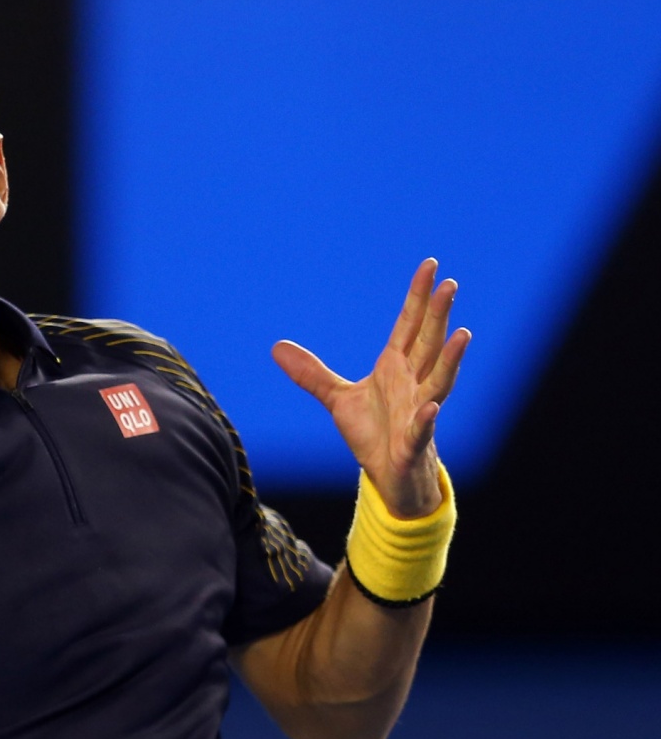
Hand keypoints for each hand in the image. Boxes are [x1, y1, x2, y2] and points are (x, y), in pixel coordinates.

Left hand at [271, 259, 469, 517]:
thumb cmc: (372, 432)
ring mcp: (418, 411)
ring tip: (463, 334)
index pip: (409, 324)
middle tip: (449, 284)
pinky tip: (432, 408)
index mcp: (396, 367)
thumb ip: (311, 374)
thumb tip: (276, 347)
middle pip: (428, 343)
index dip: (417, 296)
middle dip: (438, 315)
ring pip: (438, 380)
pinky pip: (422, 428)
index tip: (430, 264)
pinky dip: (426, 418)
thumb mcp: (338, 399)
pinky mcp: (413, 441)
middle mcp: (412, 383)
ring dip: (449, 359)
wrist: (387, 474)